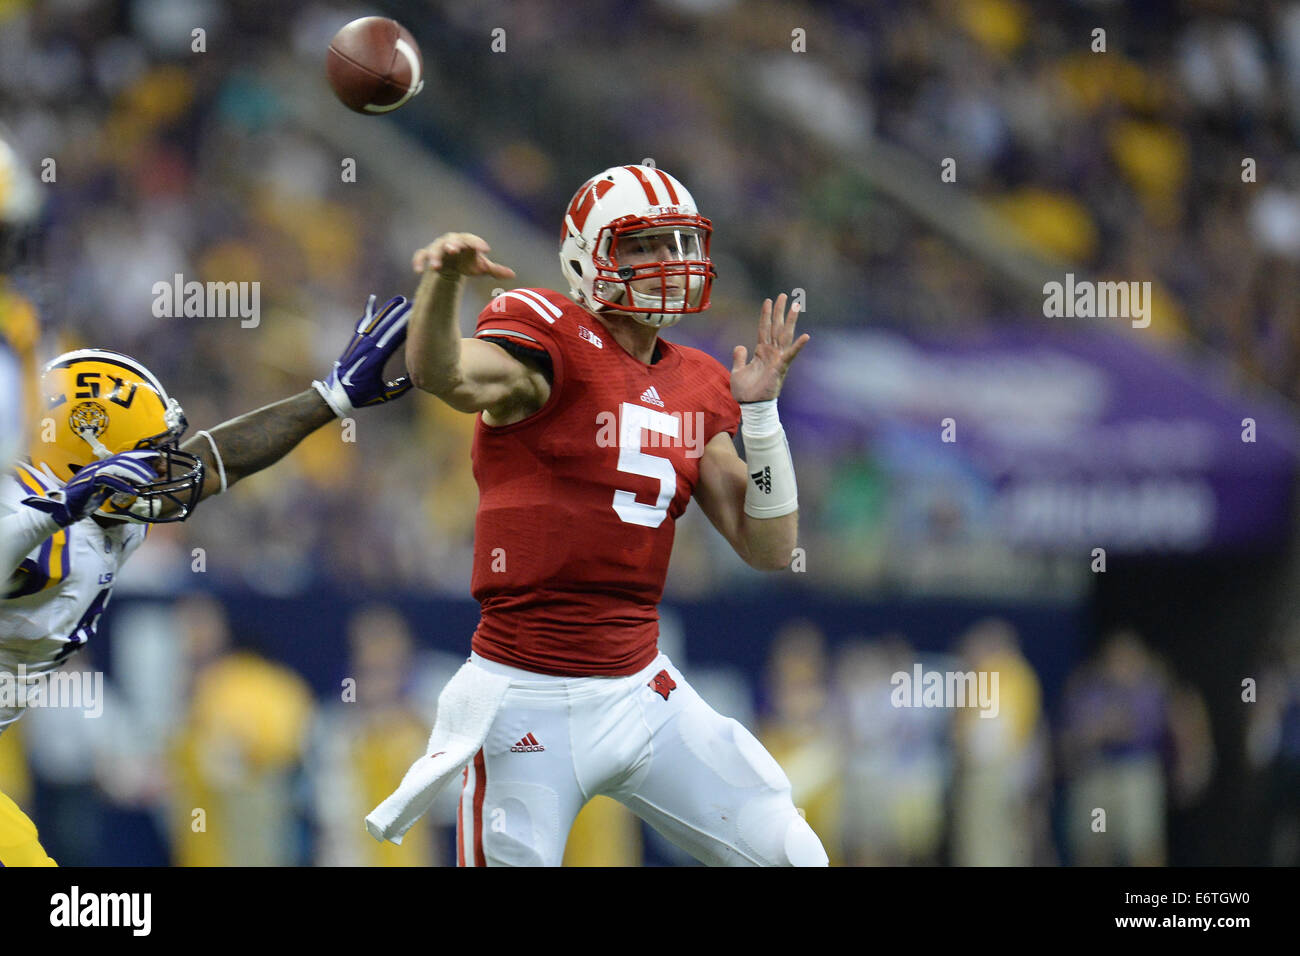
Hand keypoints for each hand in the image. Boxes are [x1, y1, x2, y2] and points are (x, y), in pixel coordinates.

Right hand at [23, 450, 159, 526]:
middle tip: (155, 473)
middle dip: (141, 464)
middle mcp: (97, 467)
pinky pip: (108, 480)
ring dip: (135, 473)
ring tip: (148, 481)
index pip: (123, 457)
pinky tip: (133, 491)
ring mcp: (91, 473)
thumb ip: (115, 485)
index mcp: (101, 467)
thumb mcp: (103, 491)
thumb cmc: (82, 501)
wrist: (63, 510)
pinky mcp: (88, 483)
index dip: (140, 455)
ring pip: (117, 467)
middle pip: (122, 459)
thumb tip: (130, 483)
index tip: (156, 456)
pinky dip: (122, 485)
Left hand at [313, 294, 413, 417]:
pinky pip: (364, 323)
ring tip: (399, 299)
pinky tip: (373, 300)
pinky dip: (370, 312)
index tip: (416, 316)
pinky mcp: (355, 341)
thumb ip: (401, 386)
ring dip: (388, 310)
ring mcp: (359, 343)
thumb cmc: (362, 396)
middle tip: (413, 303)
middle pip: (386, 327)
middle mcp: (366, 348)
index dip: (404, 327)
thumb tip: (418, 375)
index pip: (393, 339)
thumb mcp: (385, 395)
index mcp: (375, 361)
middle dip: (399, 314)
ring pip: (375, 322)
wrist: (336, 393)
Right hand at [411, 233, 515, 278]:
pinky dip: (418, 262)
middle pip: (451, 240)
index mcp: (466, 241)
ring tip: (435, 267)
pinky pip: (420, 255)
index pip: (472, 240)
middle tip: (453, 250)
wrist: (451, 265)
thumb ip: (495, 270)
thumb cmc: (469, 263)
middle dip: (451, 245)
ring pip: (435, 249)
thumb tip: (513, 275)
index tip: (486, 250)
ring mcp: (438, 247)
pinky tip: (418, 271)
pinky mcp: (427, 255)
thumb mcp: (481, 267)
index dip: (478, 243)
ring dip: (434, 256)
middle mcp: (451, 241)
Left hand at [729, 293, 809, 403]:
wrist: (751, 405)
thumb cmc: (746, 391)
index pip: (764, 328)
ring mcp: (777, 358)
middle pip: (776, 327)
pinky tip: (805, 336)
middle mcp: (771, 352)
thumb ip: (739, 357)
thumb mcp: (738, 370)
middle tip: (783, 295)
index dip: (766, 315)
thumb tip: (740, 346)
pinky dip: (798, 346)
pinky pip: (790, 355)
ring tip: (796, 306)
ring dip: (790, 321)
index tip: (769, 300)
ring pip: (784, 335)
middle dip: (779, 311)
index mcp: (761, 351)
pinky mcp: (780, 367)